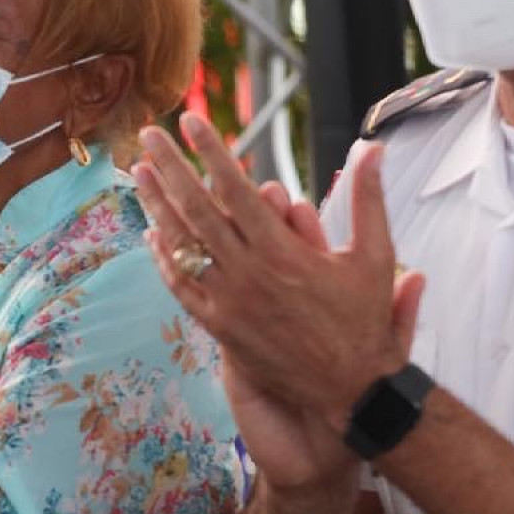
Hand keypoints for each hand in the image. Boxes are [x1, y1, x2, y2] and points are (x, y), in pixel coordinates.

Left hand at [134, 114, 416, 430]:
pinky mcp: (218, 327)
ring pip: (182, 246)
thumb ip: (367, 198)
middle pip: (197, 210)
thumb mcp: (376, 256)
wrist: (349, 390)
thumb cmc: (364, 321)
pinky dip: (164, 259)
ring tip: (138, 173)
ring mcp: (228, 302)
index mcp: (283, 252)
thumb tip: (369, 147)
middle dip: (171, 168)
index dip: (211, 153)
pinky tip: (151, 233)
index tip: (190, 122)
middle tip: (149, 135)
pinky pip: (182, 287)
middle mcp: (248, 274)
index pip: (236, 190)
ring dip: (157, 206)